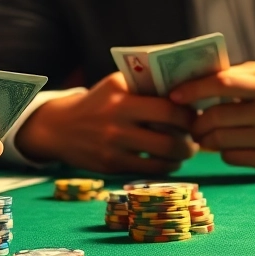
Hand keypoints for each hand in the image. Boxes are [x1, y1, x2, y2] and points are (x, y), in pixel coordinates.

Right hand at [17, 72, 196, 173]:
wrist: (59, 128)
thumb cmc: (98, 102)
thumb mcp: (117, 85)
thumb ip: (146, 85)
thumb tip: (187, 93)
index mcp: (121, 95)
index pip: (169, 108)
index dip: (188, 114)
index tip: (194, 114)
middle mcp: (116, 120)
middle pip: (170, 138)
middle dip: (191, 139)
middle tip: (195, 136)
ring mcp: (114, 146)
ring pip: (164, 158)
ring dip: (181, 156)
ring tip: (185, 150)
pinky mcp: (112, 165)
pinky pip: (150, 170)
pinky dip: (166, 167)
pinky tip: (168, 161)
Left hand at [172, 61, 254, 175]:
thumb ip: (236, 74)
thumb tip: (195, 78)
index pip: (221, 82)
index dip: (193, 89)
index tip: (174, 95)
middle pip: (215, 117)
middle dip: (196, 122)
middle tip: (191, 124)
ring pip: (219, 140)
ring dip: (205, 139)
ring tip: (205, 136)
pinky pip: (230, 158)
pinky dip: (224, 153)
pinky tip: (230, 146)